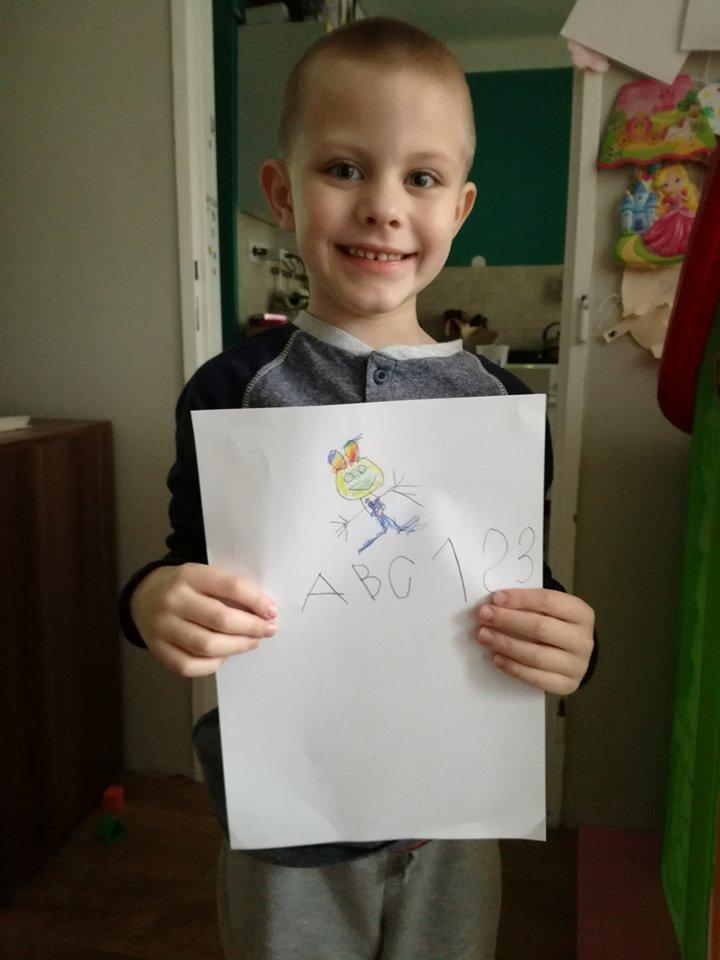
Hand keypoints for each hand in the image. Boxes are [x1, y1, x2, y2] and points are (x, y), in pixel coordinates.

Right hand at [130, 563, 277, 676]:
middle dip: (251, 627)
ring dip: (236, 647)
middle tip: (268, 630)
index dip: (256, 601)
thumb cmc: (186, 587)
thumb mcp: (203, 576)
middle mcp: (173, 600)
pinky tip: (225, 656)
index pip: (230, 586)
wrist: (143, 596)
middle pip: (220, 619)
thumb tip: (264, 612)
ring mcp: (162, 627)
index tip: (272, 612)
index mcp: (189, 575)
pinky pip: (189, 666)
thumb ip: (228, 589)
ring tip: (251, 643)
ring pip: (206, 646)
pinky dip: (212, 664)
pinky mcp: (157, 649)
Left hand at [476, 589, 594, 694]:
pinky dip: (513, 668)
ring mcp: (578, 665)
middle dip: (508, 620)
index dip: (521, 599)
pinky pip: (536, 679)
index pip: (549, 602)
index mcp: (582, 614)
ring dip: (505, 644)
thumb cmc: (556, 624)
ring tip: (484, 635)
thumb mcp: (550, 610)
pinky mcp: (567, 685)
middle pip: (541, 628)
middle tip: (484, 615)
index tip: (496, 598)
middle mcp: (583, 640)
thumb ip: (528, 604)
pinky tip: (496, 657)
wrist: (573, 654)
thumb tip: (496, 603)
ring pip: (536, 655)